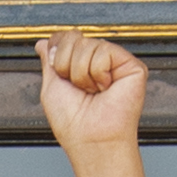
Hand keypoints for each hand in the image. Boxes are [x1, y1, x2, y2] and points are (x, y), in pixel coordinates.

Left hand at [36, 35, 149, 176]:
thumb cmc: (72, 122)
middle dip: (66, 65)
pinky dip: (97, 74)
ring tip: (93, 91)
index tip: (61, 77)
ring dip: (81, 74)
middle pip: (73, 37)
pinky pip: (103, 51)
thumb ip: (49, 60)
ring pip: (87, 44)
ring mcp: (116, 62)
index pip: (65, 38)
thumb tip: (44, 43)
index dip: (57, 54)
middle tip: (79, 89)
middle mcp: (99, 61)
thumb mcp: (51, 87)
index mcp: (81, 65)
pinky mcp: (132, 66)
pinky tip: (105, 88)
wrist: (90, 139)